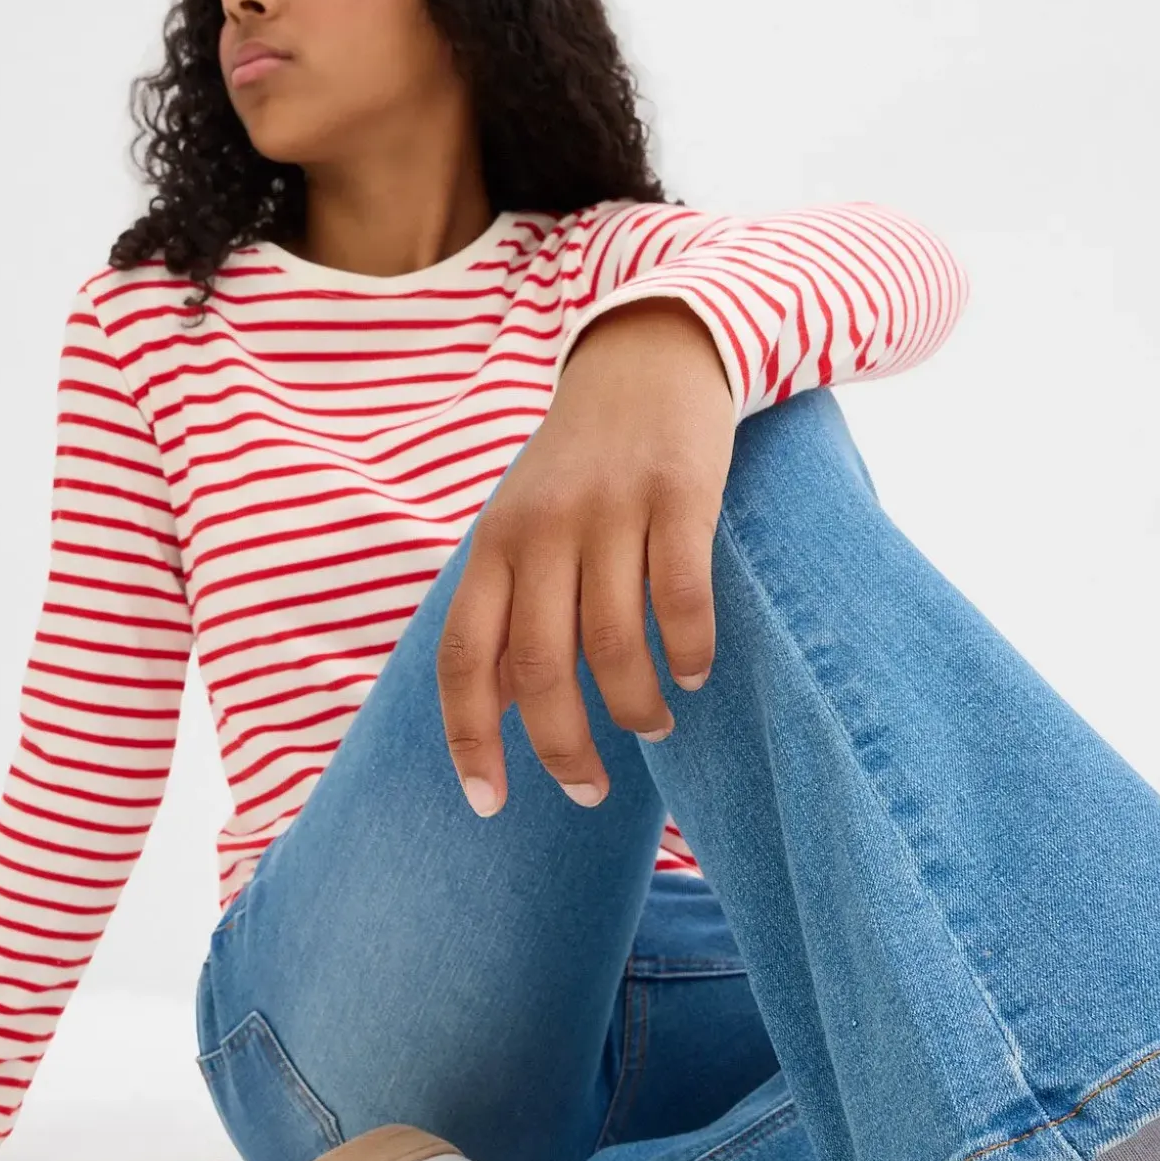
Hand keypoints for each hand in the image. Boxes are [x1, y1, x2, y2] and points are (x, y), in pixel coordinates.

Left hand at [437, 297, 736, 815]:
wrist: (648, 357)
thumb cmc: (580, 468)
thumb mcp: (523, 528)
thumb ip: (508, 610)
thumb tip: (498, 712)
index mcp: (493, 546)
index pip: (465, 658)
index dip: (471, 739)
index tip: (490, 803)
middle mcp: (541, 530)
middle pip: (540, 669)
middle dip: (563, 748)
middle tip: (589, 791)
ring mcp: (610, 510)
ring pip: (614, 646)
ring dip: (634, 707)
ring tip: (651, 727)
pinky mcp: (679, 493)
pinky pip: (682, 597)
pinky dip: (689, 651)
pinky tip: (694, 674)